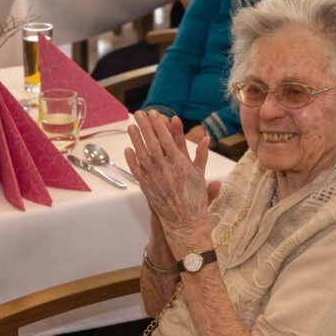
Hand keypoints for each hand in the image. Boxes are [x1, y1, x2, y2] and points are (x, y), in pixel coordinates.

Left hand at [125, 111, 211, 252]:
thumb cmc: (195, 200)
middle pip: (152, 143)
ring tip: (131, 126)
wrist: (185, 222)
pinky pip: (136, 170)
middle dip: (145, 126)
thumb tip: (206, 138)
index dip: (160, 125)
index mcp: (180, 164)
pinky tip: (128, 149)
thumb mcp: (201, 176)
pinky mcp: (146, 187)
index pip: (167, 139)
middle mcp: (165, 169)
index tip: (155, 114)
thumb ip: (202, 155)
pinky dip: (131, 159)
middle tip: (140, 113)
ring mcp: (154, 178)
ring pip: (142, 154)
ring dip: (136, 139)